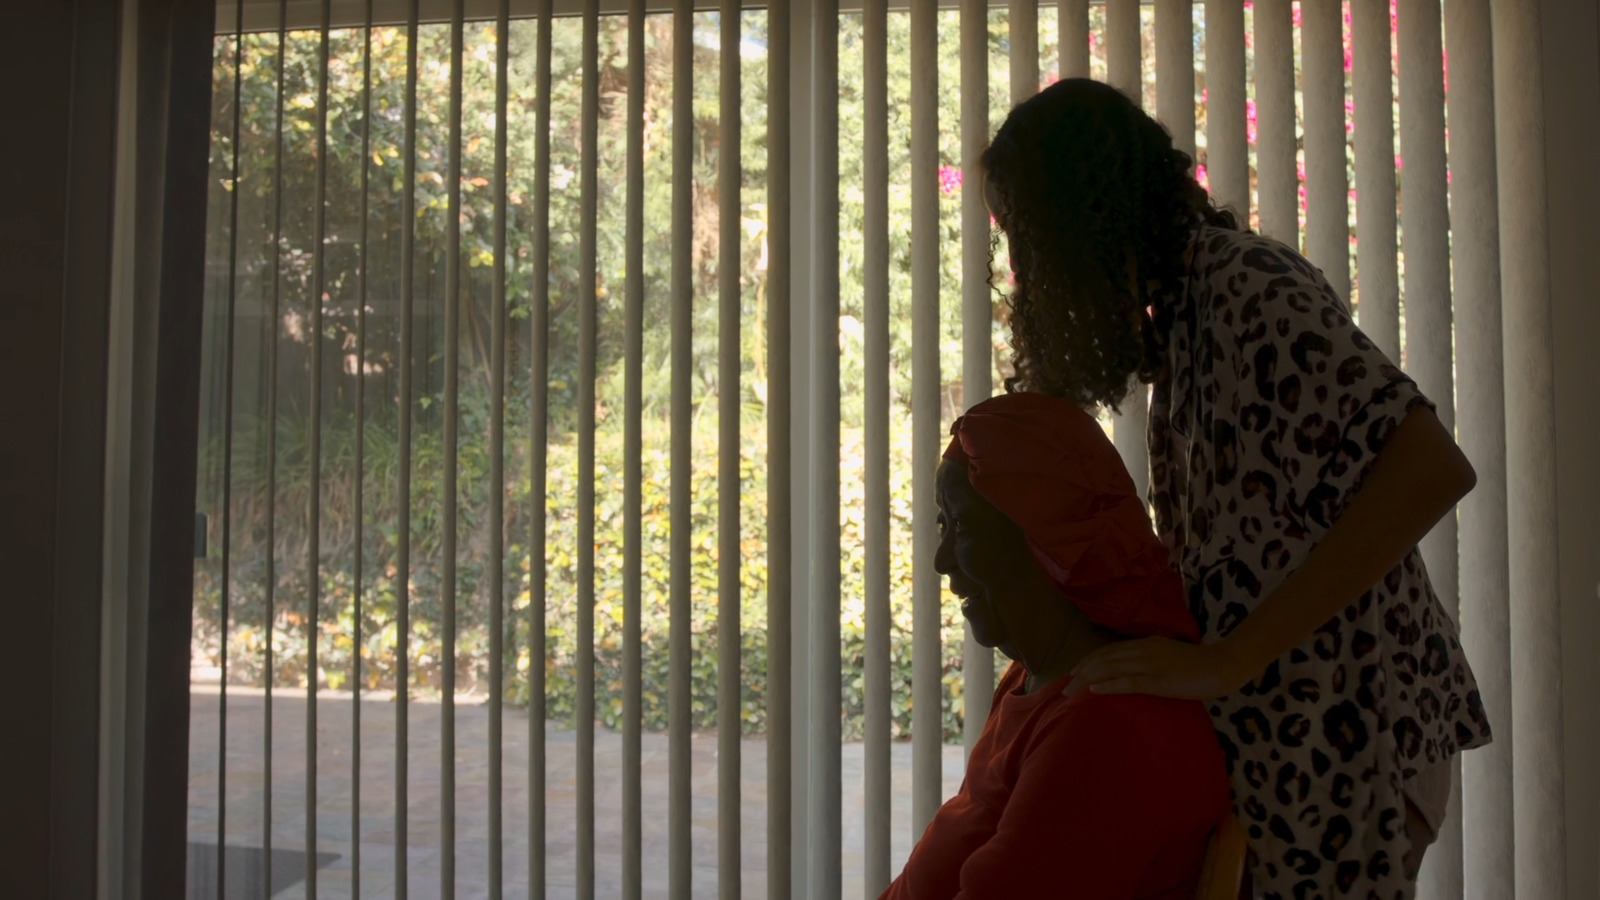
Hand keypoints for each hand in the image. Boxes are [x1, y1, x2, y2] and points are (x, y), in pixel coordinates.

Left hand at [1062, 637, 1249, 701]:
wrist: (1223, 664)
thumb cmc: (1199, 664)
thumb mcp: (1169, 656)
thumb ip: (1151, 659)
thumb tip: (1134, 670)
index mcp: (1146, 644)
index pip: (1110, 650)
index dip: (1090, 660)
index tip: (1075, 671)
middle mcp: (1143, 650)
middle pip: (1104, 658)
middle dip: (1082, 671)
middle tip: (1065, 685)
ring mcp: (1150, 664)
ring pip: (1110, 668)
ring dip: (1087, 679)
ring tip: (1070, 690)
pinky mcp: (1159, 681)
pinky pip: (1127, 682)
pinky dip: (1107, 685)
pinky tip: (1093, 692)